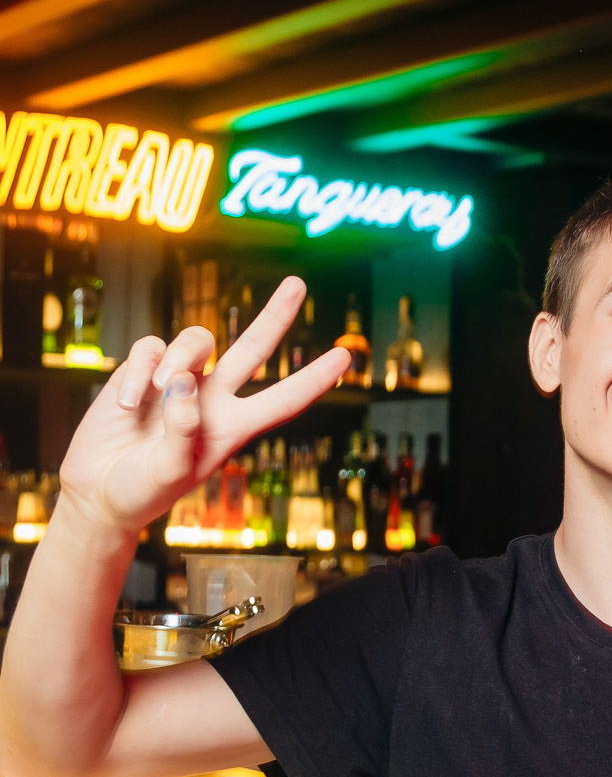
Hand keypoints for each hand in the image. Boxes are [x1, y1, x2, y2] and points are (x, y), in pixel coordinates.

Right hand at [57, 276, 349, 534]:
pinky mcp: (142, 371)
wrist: (100, 492)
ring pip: (196, 341)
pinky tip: (126, 406)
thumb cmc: (141, 492)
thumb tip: (184, 382)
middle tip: (298, 283)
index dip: (313, 379)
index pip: (282, 400)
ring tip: (155, 392)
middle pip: (253, 349)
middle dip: (276, 316)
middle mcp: (212, 399)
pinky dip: (137, 371)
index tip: (346, 357)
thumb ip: (181, 430)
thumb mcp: (168, 472)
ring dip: (177, 359)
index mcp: (232, 428)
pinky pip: (149, 347)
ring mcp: (178, 382)